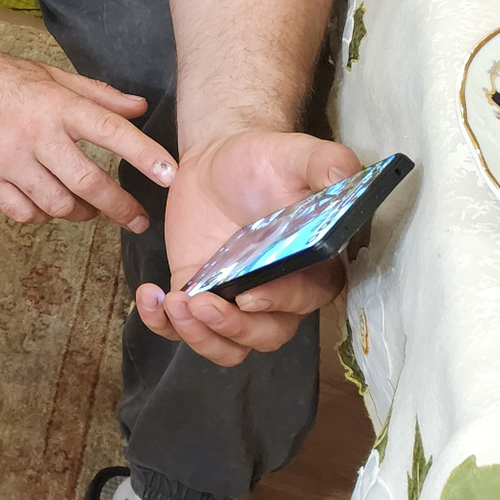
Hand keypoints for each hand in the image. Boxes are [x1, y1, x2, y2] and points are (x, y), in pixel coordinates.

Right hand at [0, 47, 177, 230]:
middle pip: (87, 182)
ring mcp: (5, 160)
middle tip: (138, 218)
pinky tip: (48, 204)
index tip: (170, 176)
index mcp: (53, 103)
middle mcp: (32, 133)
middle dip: (120, 206)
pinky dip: (42, 215)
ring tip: (91, 209)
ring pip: (57, 204)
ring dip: (82, 212)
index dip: (143, 155)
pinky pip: (24, 213)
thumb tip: (139, 108)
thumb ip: (96, 95)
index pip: (109, 131)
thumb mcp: (48, 75)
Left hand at [134, 130, 359, 365]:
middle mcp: (278, 293)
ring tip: (173, 303)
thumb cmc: (264, 160)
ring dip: (199, 337)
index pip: (303, 302)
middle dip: (232, 329)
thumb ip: (327, 163)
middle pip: (265, 335)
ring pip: (227, 345)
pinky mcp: (198, 293)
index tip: (248, 294)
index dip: (278, 304)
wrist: (218, 159)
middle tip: (199, 303)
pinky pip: (186, 329)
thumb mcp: (296, 154)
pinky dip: (165, 326)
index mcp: (311, 267)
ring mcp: (235, 298)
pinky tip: (151, 297)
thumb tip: (348, 176)